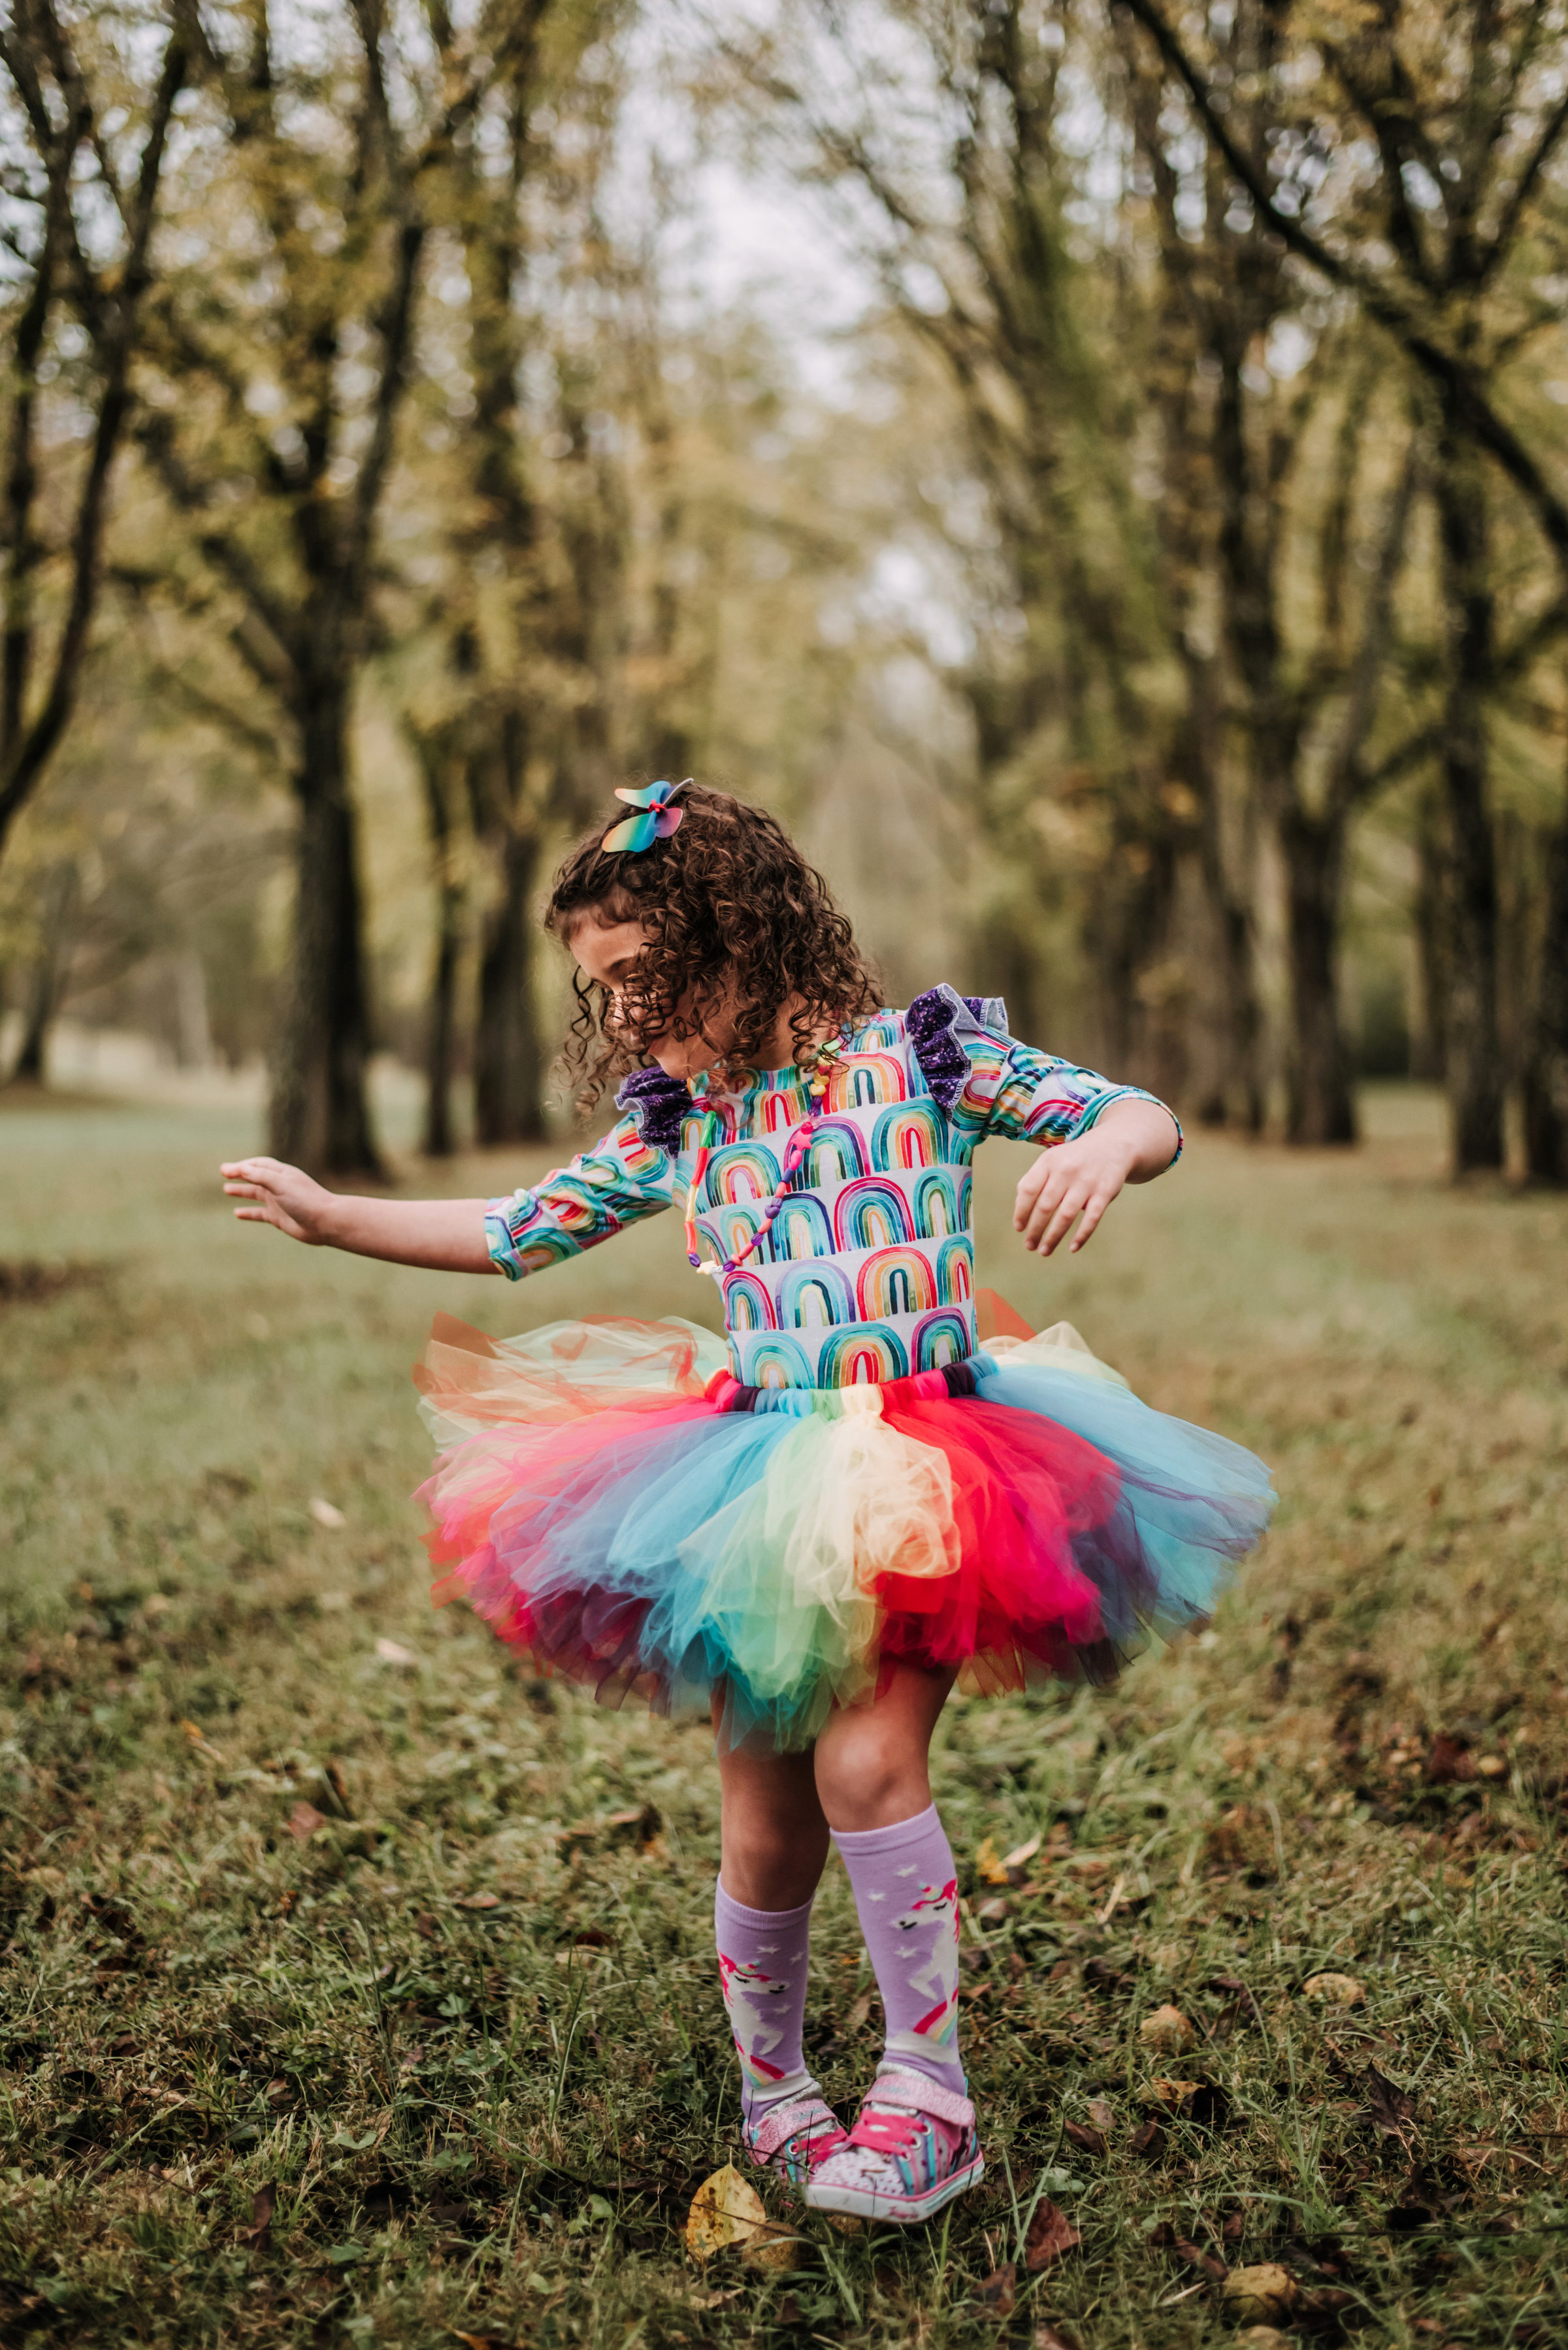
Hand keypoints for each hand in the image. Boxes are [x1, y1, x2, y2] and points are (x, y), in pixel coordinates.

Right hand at [221, 1156, 339, 1244]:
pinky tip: (237, 1213)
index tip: (225, 1171)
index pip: (258, 1165)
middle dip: (240, 1175)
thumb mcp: (281, 1184)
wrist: (325, 1223)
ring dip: (242, 1191)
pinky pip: (260, 1214)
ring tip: (226, 1189)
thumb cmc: (306, 1200)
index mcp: (282, 1174)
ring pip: (256, 1194)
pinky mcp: (279, 1218)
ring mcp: (279, 1202)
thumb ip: (261, 1176)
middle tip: (223, 1173)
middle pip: (256, 1177)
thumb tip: (241, 1168)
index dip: (241, 1166)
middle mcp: (280, 1186)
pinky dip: (248, 1213)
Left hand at [1012, 1128, 1137, 1256]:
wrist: (1112, 1145)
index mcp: (1048, 1162)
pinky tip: (1072, 1248)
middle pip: (1045, 1206)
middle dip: (1035, 1229)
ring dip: (1053, 1236)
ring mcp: (1087, 1181)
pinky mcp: (1105, 1191)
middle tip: (1029, 1245)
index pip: (1029, 1190)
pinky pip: (1092, 1218)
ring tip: (1044, 1251)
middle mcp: (1066, 1170)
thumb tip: (1019, 1209)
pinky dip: (1081, 1235)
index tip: (1019, 1228)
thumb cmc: (1073, 1160)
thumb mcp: (1051, 1160)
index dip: (1021, 1211)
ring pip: (1066, 1215)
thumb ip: (1033, 1180)